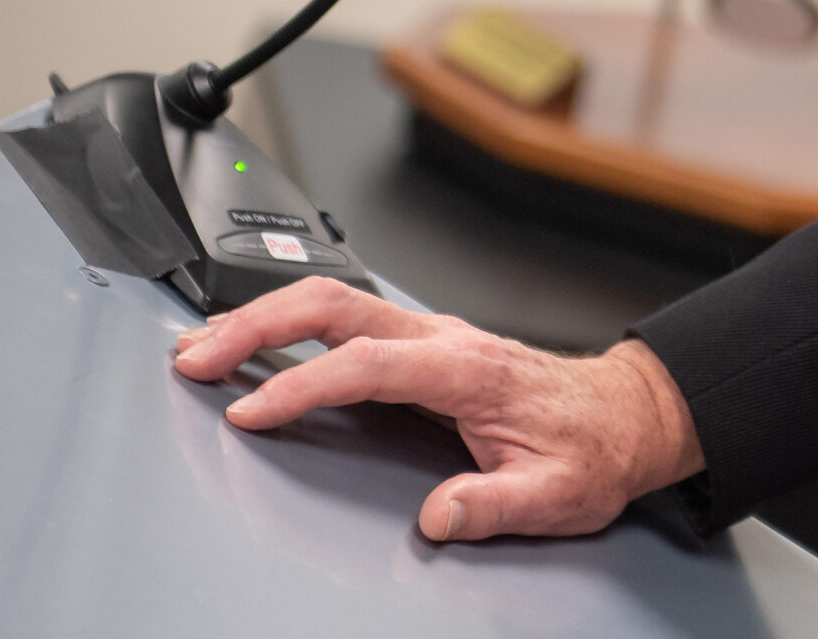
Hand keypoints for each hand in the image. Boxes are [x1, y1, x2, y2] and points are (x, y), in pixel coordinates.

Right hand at [173, 275, 705, 541]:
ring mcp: (434, 334)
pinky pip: (349, 320)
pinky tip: (259, 345)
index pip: (368, 364)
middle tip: (195, 357)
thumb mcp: (557, 495)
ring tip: (204, 346)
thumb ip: (496, 504)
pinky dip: (293, 326)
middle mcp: (446, 339)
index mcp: (469, 370)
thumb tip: (440, 514)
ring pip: (338, 303)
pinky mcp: (426, 344)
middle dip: (259, 325)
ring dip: (267, 318)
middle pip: (338, 307)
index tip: (250, 412)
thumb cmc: (591, 452)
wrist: (623, 417)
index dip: (303, 384)